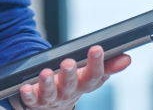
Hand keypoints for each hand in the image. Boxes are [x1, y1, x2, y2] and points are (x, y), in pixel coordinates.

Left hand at [12, 46, 129, 109]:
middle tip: (69, 62)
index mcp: (84, 85)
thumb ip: (107, 66)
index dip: (97, 63)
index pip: (94, 76)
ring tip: (45, 73)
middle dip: (70, 74)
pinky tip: (26, 87)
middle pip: (71, 84)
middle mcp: (69, 92)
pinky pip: (31, 99)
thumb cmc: (74, 84)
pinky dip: (28, 94)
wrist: (53, 106)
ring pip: (51, 92)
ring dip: (48, 83)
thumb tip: (126, 58)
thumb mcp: (90, 76)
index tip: (97, 48)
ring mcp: (52, 98)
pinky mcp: (35, 100)